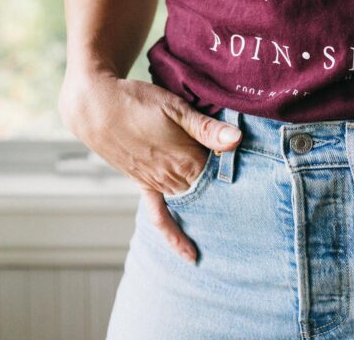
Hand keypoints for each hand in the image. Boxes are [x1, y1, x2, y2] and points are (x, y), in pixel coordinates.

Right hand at [58, 73, 241, 262]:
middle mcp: (171, 176)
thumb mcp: (174, 107)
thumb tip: (236, 139)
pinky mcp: (142, 184)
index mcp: (185, 157)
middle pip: (208, 190)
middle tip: (251, 204)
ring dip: (208, 209)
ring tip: (231, 220)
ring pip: (189, 202)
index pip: (222, 173)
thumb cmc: (137, 101)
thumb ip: (206, 127)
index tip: (258, 176)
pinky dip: (173, 234)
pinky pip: (158, 216)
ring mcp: (156, 183)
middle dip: (227, 193)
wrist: (96, 107)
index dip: (238, 172)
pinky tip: (187, 251)